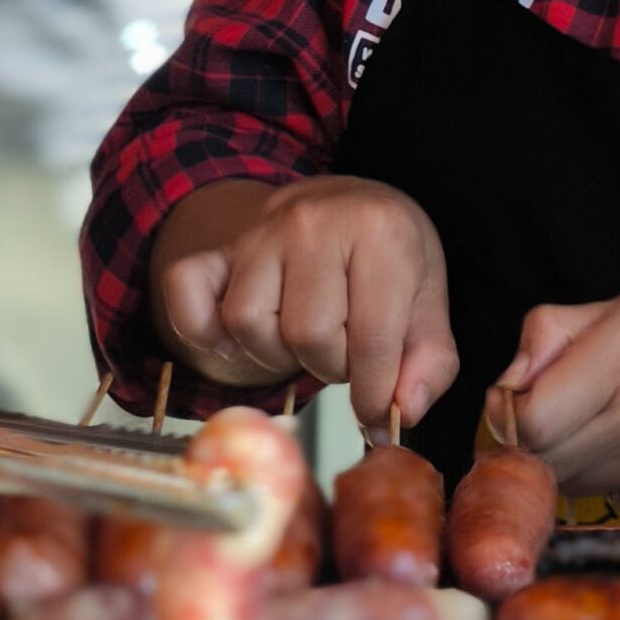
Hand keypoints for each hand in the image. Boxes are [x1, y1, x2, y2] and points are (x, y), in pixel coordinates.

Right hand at [155, 176, 455, 431]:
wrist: (348, 204)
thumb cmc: (390, 257)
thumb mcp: (428, 297)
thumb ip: (430, 360)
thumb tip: (404, 411)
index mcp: (378, 231)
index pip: (371, 339)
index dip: (374, 393)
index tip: (376, 415)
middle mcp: (312, 222)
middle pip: (306, 336)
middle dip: (330, 364)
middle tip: (345, 348)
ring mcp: (259, 232)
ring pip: (248, 325)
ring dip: (277, 352)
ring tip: (304, 337)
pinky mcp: (219, 248)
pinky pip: (189, 303)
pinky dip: (206, 333)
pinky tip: (243, 336)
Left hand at [498, 287, 619, 504]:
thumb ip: (553, 334)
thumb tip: (507, 382)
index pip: (528, 420)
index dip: (507, 412)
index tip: (516, 395)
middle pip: (539, 461)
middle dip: (523, 441)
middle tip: (541, 411)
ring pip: (566, 484)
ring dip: (557, 460)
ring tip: (587, 420)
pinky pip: (604, 493)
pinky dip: (597, 472)